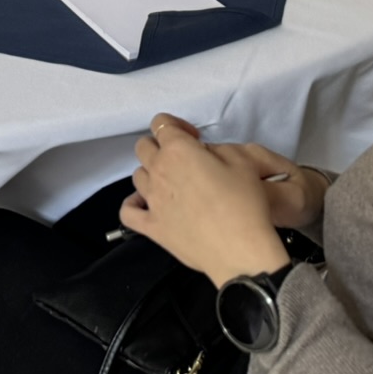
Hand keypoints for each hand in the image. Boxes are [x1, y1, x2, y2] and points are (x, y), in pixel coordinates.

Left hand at [119, 116, 290, 284]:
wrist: (240, 250)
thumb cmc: (244, 203)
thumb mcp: (241, 161)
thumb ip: (216, 149)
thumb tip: (201, 154)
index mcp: (178, 150)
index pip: (162, 123)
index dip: (177, 126)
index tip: (195, 140)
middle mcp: (158, 170)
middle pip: (143, 147)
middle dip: (161, 147)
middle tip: (184, 161)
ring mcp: (151, 200)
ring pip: (138, 176)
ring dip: (152, 174)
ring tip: (173, 185)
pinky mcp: (150, 227)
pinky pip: (128, 211)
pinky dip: (134, 204)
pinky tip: (147, 205)